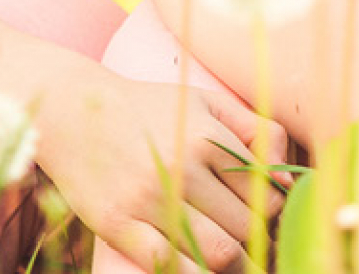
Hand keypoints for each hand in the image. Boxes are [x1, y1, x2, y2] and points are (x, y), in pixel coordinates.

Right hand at [37, 69, 290, 272]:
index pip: (265, 193)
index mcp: (206, 138)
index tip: (266, 220)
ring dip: (235, 265)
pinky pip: (167, 264)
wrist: (72, 110)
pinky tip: (200, 270)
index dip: (273, 214)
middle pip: (245, 227)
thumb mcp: (205, 102)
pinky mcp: (117, 224)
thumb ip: (255, 130)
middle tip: (256, 247)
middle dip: (258, 242)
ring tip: (236, 264)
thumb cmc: (147, 107)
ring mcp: (147, 199)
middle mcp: (181, 169)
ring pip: (216, 252)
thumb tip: (287, 178)